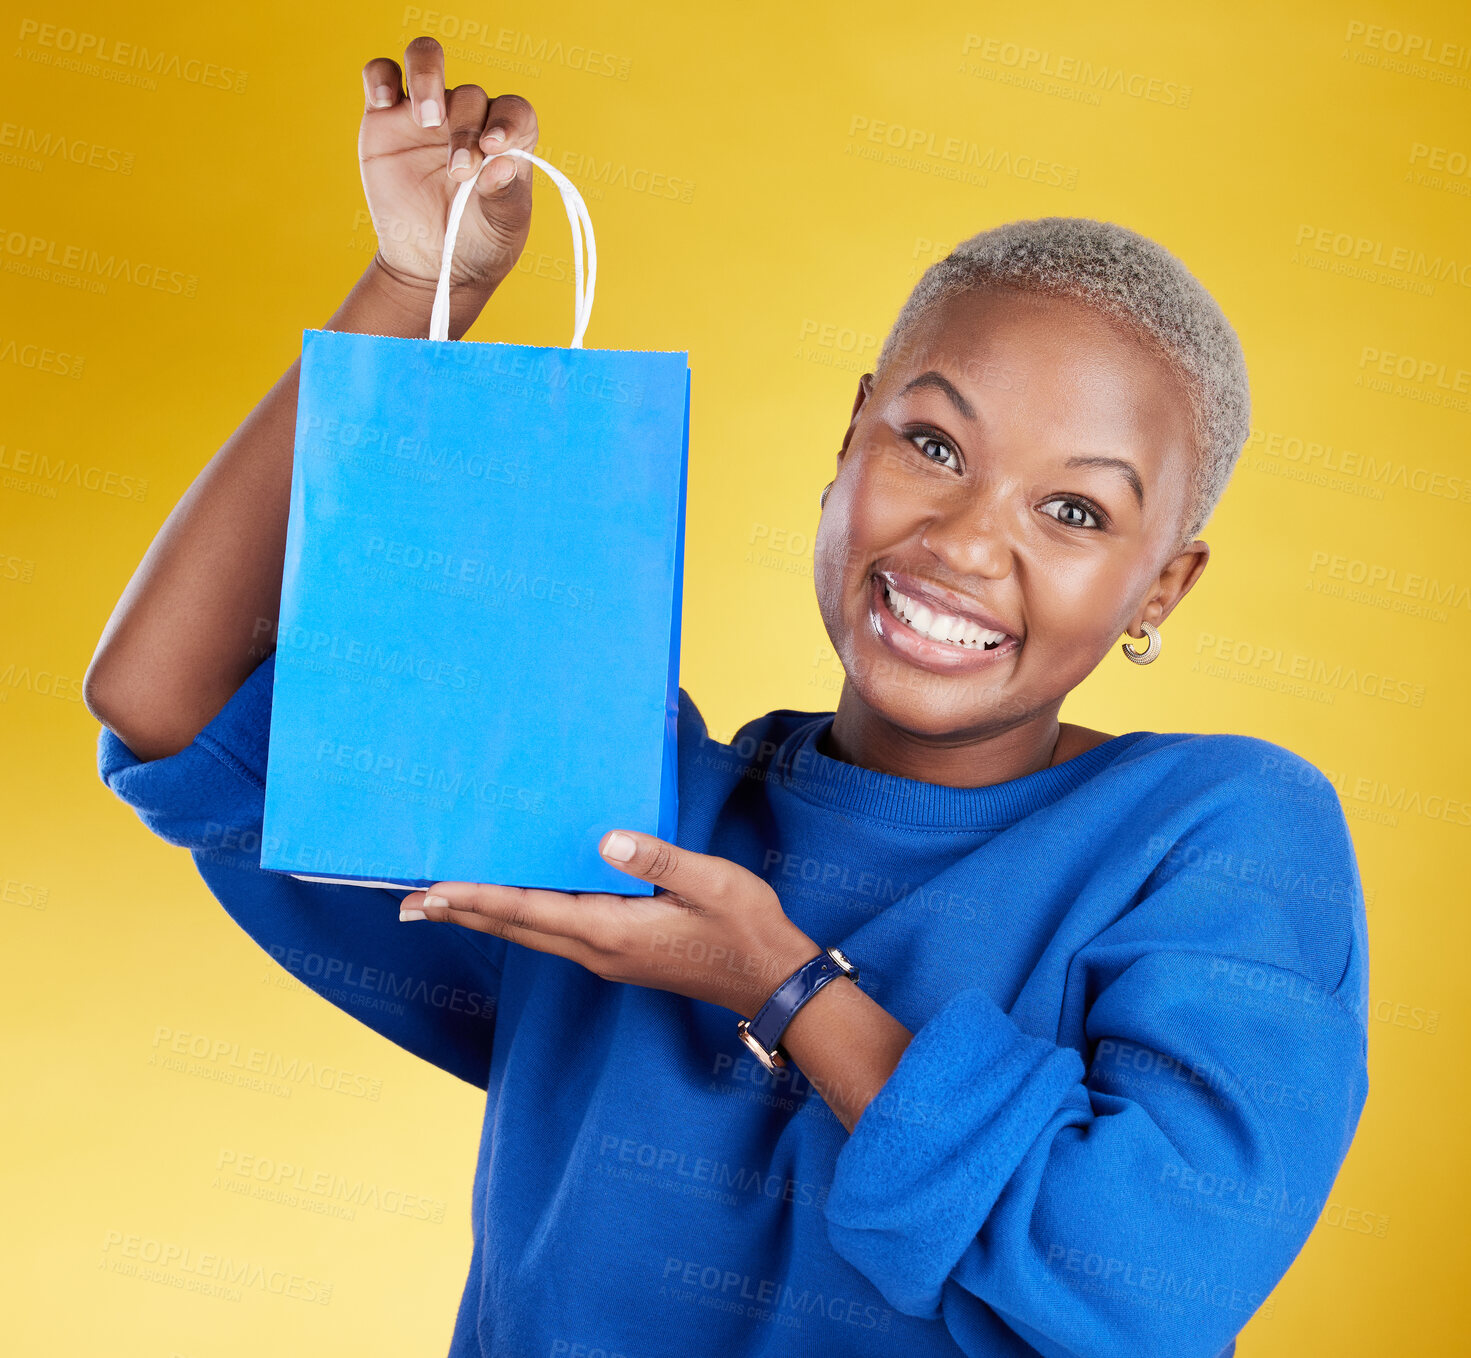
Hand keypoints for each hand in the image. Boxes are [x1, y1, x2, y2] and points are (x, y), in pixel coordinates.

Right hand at [359, 35, 536, 298]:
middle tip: (458, 173)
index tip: (495, 147)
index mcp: (504, 140)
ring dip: (429, 78)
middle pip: (470, 96)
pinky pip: (381, 73)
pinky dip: (381, 77)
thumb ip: (503, 197)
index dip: (508, 120)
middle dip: (466, 131)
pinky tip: (385, 102)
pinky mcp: (384, 118)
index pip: (514, 110)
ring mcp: (425, 114)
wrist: (432, 265)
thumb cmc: (477, 244)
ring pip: (427, 59)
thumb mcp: (501, 229)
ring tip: (427, 120)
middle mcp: (467, 118)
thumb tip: (503, 165)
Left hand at [398, 831, 822, 1019]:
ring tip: (441, 904)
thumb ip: (656, 859)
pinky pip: (554, 935)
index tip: (430, 892)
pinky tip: (512, 907)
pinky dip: (518, 919)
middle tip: (408, 902)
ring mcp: (607, 958)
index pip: (529, 911)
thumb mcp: (710, 882)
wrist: (772, 982)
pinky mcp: (618, 956)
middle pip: (515, 928)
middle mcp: (598, 951)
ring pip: (530, 934)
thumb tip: (603, 840)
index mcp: (612, 932)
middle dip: (460, 913)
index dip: (477, 899)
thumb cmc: (746, 929)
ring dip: (483, 918)